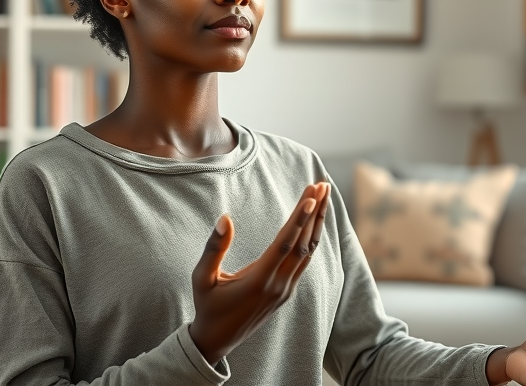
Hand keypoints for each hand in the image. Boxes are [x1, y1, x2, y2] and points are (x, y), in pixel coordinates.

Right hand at [188, 182, 329, 364]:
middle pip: (303, 244)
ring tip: (323, 196)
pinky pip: (304, 261)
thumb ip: (213, 249)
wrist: (218, 340)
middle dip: (315, 212)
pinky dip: (311, 238)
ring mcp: (286, 290)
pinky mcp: (287, 292)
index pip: (285, 244)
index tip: (311, 196)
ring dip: (317, 223)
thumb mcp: (202, 278)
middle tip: (322, 184)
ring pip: (308, 252)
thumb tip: (224, 219)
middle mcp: (278, 285)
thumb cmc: (207, 307)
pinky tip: (314, 222)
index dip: (299, 219)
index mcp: (259, 281)